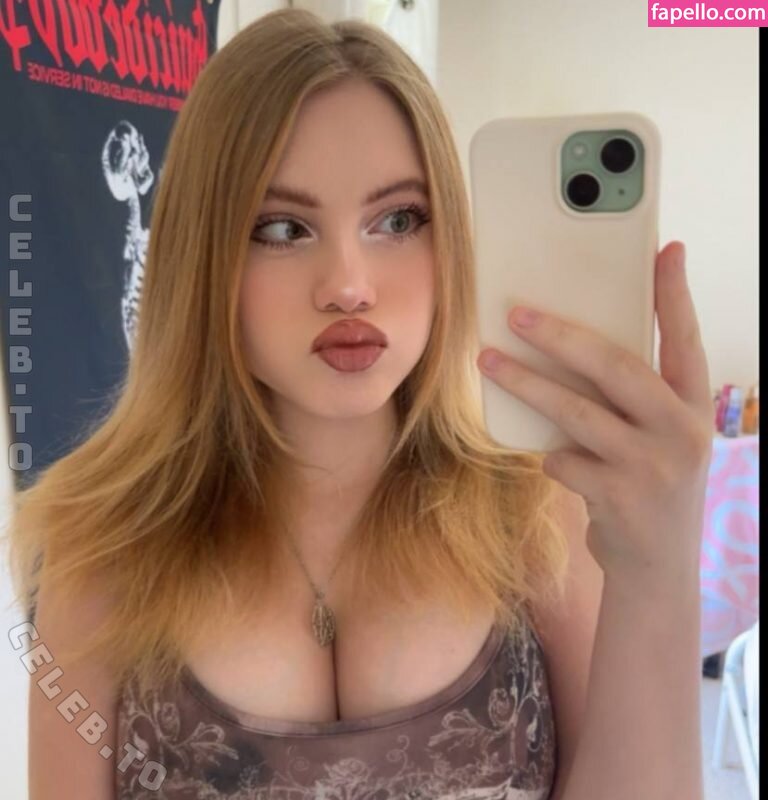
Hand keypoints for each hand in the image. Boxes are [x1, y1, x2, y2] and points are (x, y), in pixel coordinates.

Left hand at [476, 241, 714, 587]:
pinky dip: (549, 454)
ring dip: (526, 383)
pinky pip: (563, 459)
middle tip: (519, 312)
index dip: (675, 297)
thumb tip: (568, 348)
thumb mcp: (661, 439)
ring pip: (577, 411)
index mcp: (696, 408)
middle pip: (617, 367)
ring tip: (487, 358)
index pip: (686, 341)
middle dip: (563, 336)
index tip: (667, 250)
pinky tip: (552, 459)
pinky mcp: (618, 497)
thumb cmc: (651, 486)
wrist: (657, 568)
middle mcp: (682, 432)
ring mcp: (651, 467)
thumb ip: (633, 401)